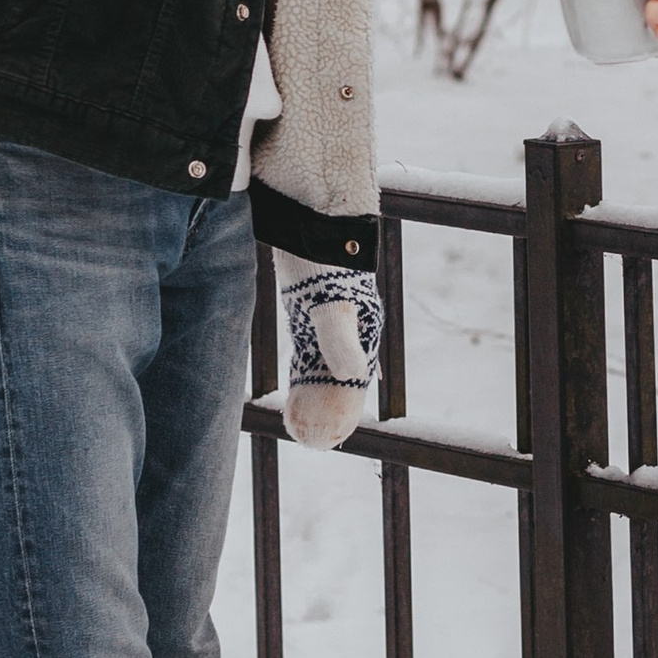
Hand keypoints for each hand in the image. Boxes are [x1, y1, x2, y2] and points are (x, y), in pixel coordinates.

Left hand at [282, 264, 382, 447]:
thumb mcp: (331, 304)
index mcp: (364, 331)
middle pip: (342, 377)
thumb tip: (352, 376)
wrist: (311, 219)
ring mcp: (330, 318)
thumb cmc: (323, 262)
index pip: (358, 382)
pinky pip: (311, 349)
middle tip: (308, 437)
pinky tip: (293, 383)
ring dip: (315, 390)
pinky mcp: (310, 307)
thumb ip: (340, 339)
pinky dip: (304, 370)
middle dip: (329, 405)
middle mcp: (352, 328)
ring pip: (325, 364)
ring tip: (298, 419)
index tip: (330, 438)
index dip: (345, 410)